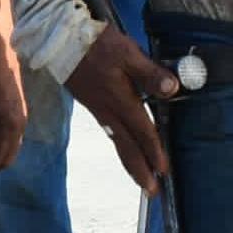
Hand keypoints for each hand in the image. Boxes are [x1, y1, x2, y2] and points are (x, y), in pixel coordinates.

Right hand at [65, 24, 181, 190]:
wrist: (60, 40)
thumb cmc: (96, 44)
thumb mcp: (127, 52)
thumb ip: (149, 73)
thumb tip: (172, 89)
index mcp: (121, 101)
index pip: (143, 132)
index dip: (155, 152)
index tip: (163, 172)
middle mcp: (109, 111)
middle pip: (127, 148)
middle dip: (140, 171)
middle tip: (151, 192)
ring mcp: (98, 110)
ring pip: (117, 142)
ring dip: (131, 162)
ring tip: (141, 178)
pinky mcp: (92, 104)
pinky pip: (110, 133)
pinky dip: (121, 145)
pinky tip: (125, 146)